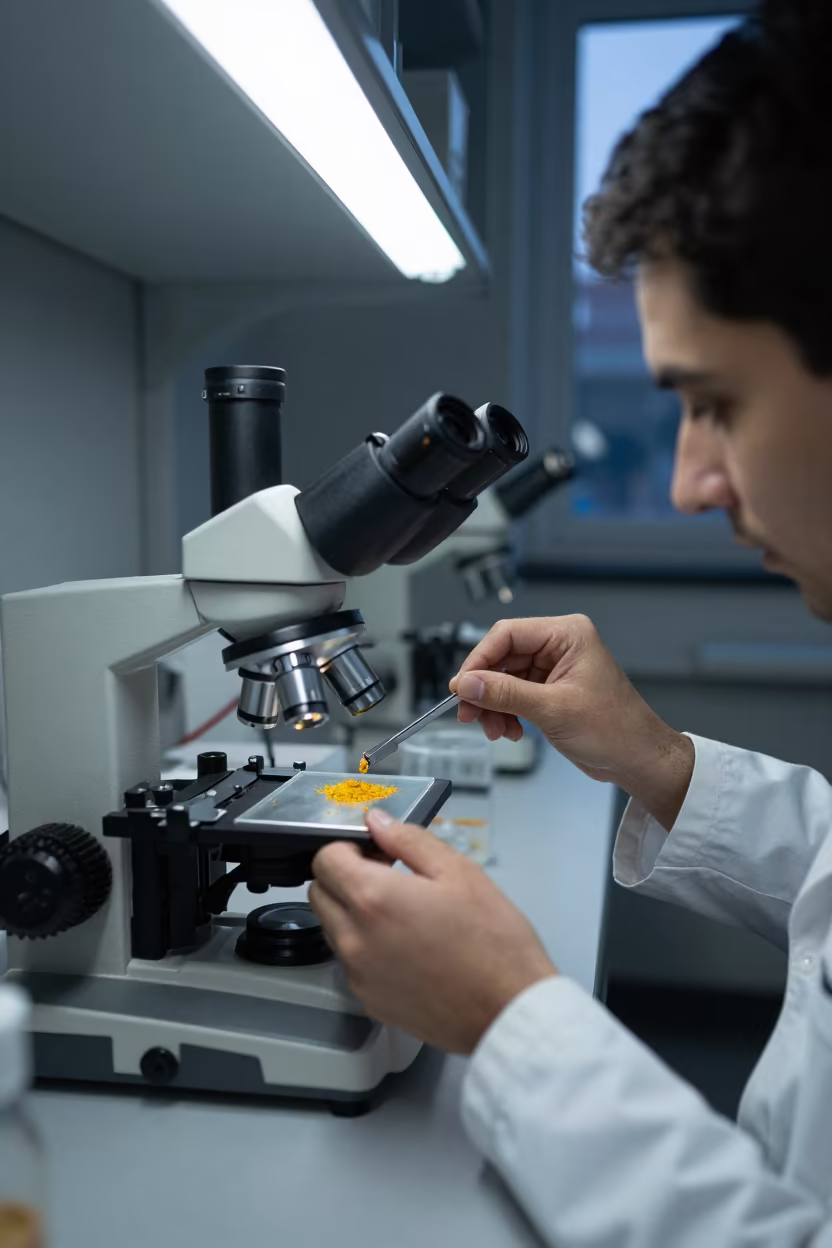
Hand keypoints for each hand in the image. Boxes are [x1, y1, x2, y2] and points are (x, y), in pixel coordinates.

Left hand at [308, 809, 556, 1054]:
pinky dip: (366, 948)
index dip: (348, 847)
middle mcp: (354, 939)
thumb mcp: (459, 872)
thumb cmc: (493, 941)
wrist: (508, 1010)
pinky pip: (351, 963)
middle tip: (388, 877)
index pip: (325, 858)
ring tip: (403, 915)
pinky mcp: (368, 1000)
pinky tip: (408, 948)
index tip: (376, 852)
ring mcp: (358, 974)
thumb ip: (409, 839)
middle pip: (319, 893)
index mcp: (373, 898)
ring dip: (353, 913)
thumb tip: (377, 821)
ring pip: (333, 929)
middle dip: (344, 878)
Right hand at [449, 615, 693, 830]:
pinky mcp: (551, 690)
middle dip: (485, 688)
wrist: (638, 760)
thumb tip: (467, 684)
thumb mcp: (553, 710)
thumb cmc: (616, 730)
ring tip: (494, 729)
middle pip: (502, 657)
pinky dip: (505, 712)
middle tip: (469, 713)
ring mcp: (555, 668)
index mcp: (567, 634)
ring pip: (504, 678)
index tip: (462, 686)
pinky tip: (509, 730)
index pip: (507, 634)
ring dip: (493, 705)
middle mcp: (560, 645)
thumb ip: (505, 694)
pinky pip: (514, 694)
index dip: (479, 660)